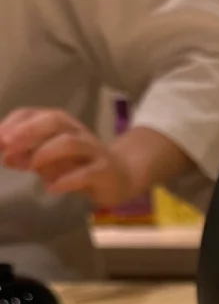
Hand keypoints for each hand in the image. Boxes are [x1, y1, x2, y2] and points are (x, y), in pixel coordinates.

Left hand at [0, 108, 136, 204]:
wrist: (122, 176)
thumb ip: (26, 156)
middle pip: (53, 122)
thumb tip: (4, 156)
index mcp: (59, 124)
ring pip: (70, 143)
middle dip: (28, 131)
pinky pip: (86, 173)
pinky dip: (68, 179)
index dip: (13, 124)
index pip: (33, 114)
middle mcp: (76, 131)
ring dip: (46, 152)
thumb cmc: (80, 165)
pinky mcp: (104, 171)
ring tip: (29, 166)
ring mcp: (92, 150)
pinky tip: (52, 188)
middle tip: (7, 145)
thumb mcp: (49, 160)